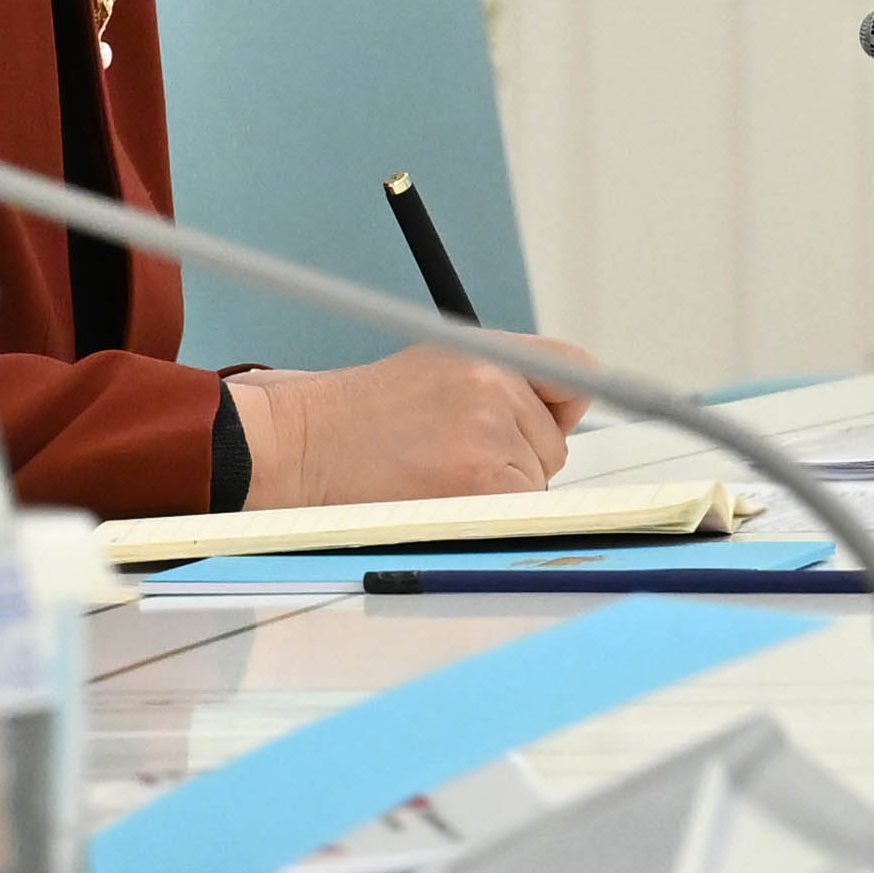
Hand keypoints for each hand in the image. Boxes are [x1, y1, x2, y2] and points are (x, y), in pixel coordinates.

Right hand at [230, 338, 593, 505]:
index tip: (556, 422)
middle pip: (551, 444)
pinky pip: (518, 513)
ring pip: (536, 485)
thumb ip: (496, 384)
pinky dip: (489, 519)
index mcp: (486, 353)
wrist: (301, 447)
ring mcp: (491, 438)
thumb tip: (562, 415)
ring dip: (498, 494)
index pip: (572, 370)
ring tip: (434, 480)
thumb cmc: (359, 421)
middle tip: (450, 460)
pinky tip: (439, 502)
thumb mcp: (434, 369)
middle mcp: (495, 387)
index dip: (565, 404)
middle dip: (516, 460)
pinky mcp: (483, 486)